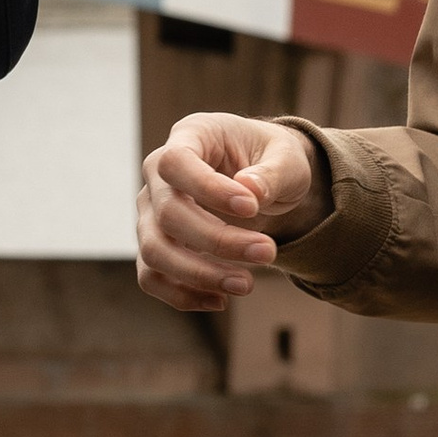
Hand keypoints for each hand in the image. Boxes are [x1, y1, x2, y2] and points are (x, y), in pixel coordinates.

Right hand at [136, 116, 327, 311]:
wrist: (261, 184)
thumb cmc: (270, 161)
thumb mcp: (286, 157)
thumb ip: (272, 172)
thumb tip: (250, 191)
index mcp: (188, 137)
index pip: (176, 162)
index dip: (206, 188)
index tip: (251, 208)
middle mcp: (159, 176)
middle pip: (167, 213)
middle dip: (218, 240)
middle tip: (268, 251)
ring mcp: (151, 213)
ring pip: (154, 250)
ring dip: (199, 274)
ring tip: (247, 285)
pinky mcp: (156, 246)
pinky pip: (152, 277)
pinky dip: (183, 295)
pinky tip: (222, 299)